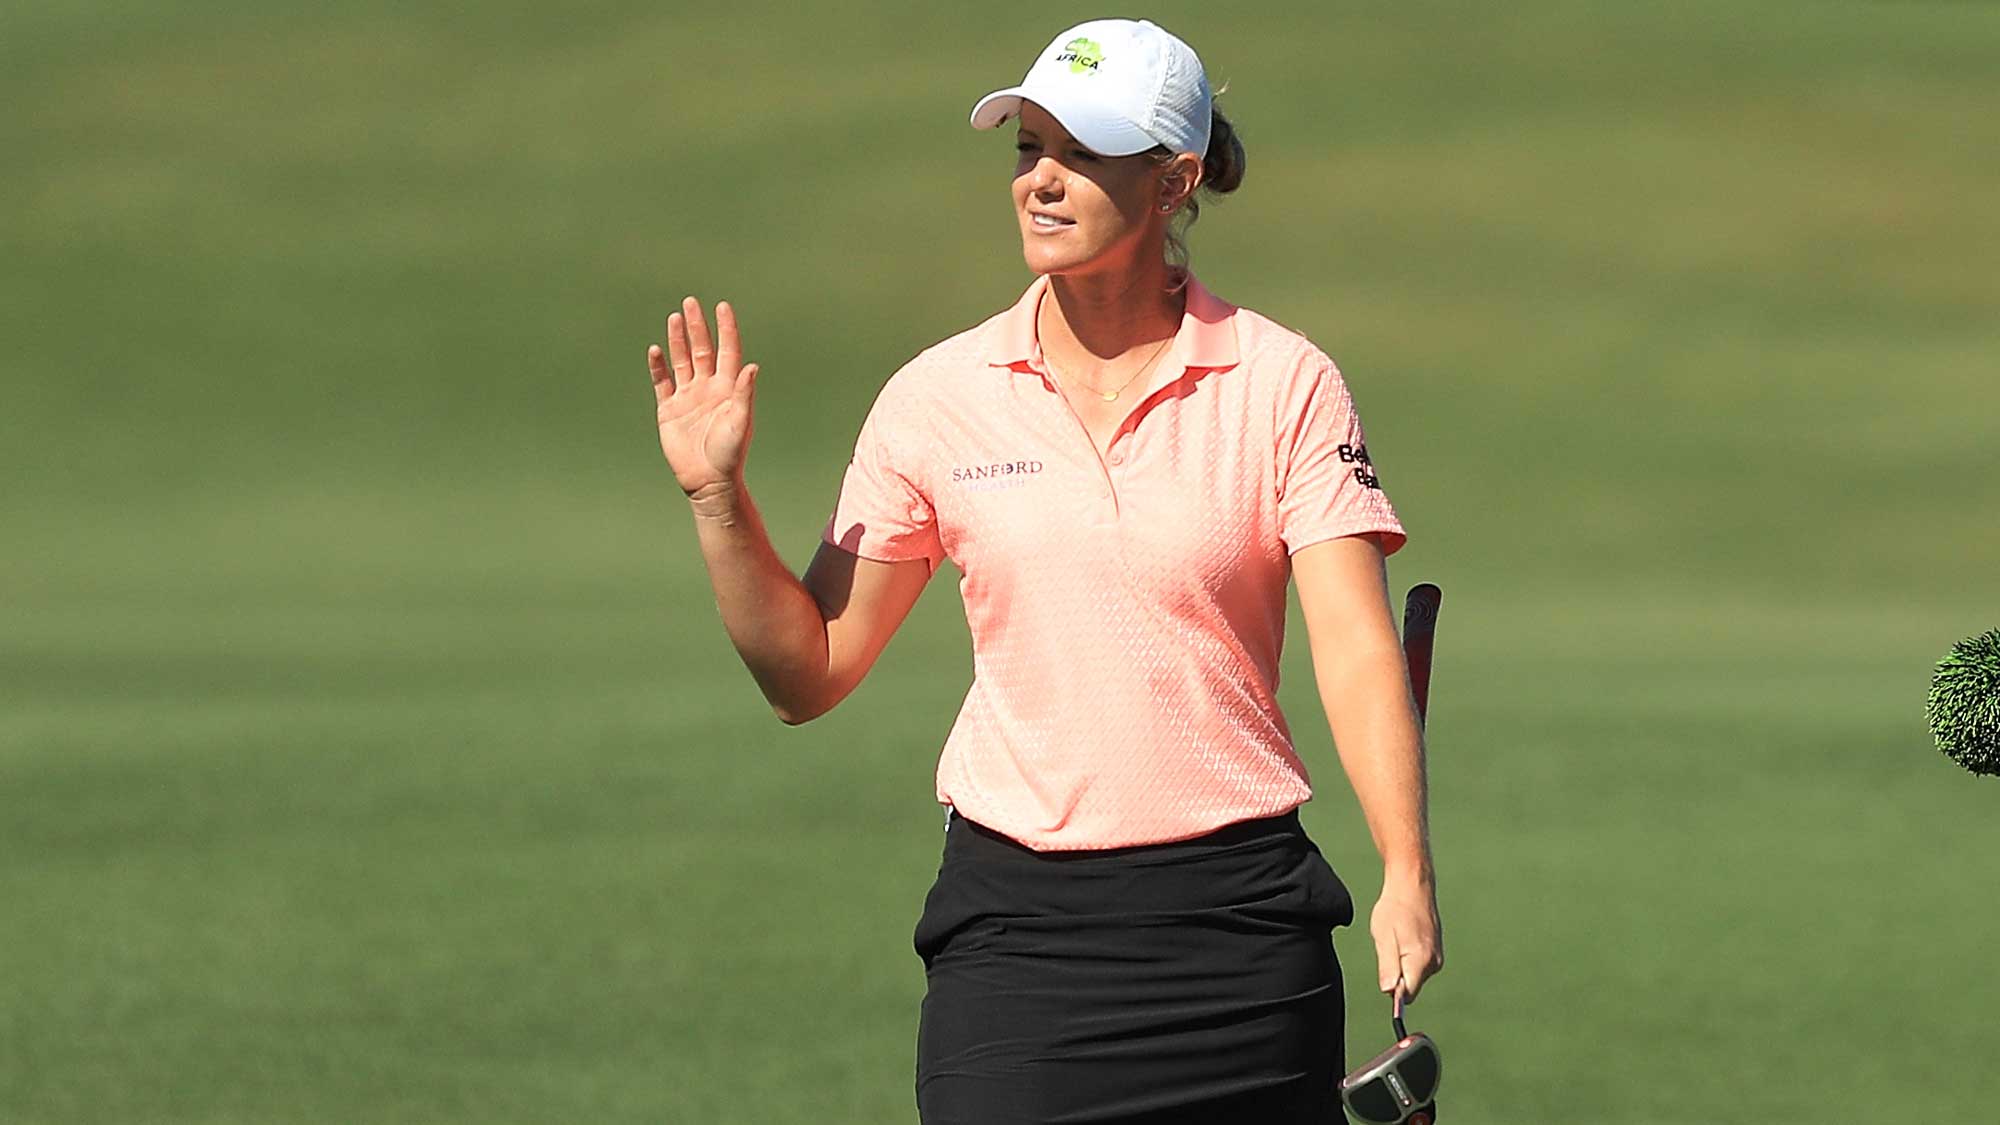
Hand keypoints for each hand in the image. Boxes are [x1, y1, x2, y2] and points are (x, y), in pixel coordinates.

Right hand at [649, 297, 758, 499]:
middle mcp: (708, 388)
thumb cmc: (730, 455)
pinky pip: (662, 383)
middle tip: (691, 302)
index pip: (728, 351)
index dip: (725, 329)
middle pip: (702, 350)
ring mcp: (688, 398)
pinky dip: (658, 367)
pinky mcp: (670, 410)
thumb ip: (745, 394)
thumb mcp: (740, 423)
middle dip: (697, 326)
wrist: (708, 481)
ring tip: (675, 317)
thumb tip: (752, 365)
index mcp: (728, 389)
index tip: (722, 306)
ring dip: (678, 340)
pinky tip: (655, 350)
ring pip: (681, 361)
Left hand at [1371, 879, 1442, 1003]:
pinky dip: (1407, 957)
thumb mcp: (1383, 937)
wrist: (1412, 884)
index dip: (1393, 990)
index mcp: (1421, 961)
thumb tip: (1389, 991)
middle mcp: (1434, 962)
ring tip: (1397, 939)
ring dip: (1401, 964)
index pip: (1407, 995)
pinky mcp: (1436, 951)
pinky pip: (1418, 965)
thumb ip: (1387, 966)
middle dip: (1396, 975)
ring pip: (1414, 975)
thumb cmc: (1395, 907)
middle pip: (1411, 986)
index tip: (1385, 973)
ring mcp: (1437, 957)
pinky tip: (1404, 937)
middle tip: (1389, 947)